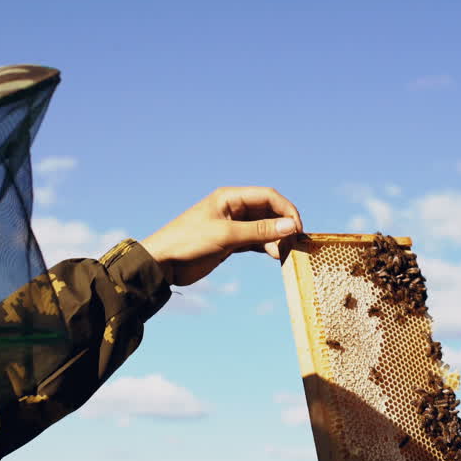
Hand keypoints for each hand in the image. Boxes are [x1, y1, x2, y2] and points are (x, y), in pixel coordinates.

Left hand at [140, 187, 302, 285]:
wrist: (163, 264)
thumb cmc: (188, 242)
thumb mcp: (226, 235)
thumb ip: (260, 231)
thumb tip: (291, 226)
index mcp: (230, 197)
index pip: (268, 196)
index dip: (286, 210)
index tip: (297, 228)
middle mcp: (233, 208)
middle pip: (268, 211)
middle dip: (284, 225)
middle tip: (295, 243)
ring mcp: (232, 226)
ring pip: (264, 227)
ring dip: (277, 238)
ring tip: (286, 253)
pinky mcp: (230, 242)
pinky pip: (256, 241)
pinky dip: (267, 247)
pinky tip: (275, 256)